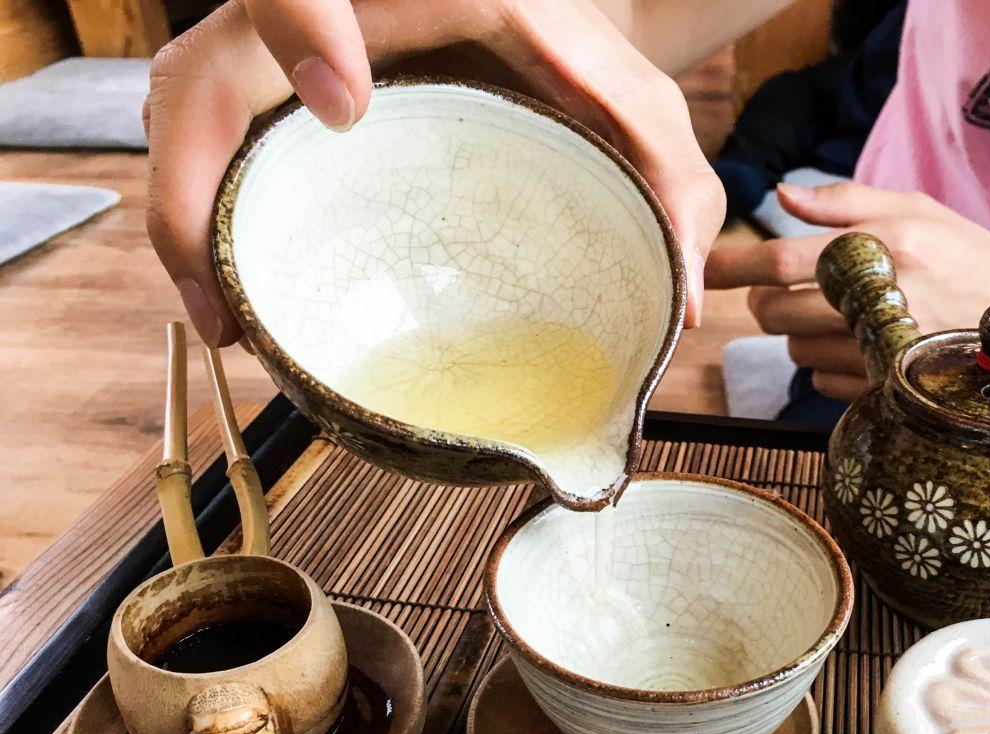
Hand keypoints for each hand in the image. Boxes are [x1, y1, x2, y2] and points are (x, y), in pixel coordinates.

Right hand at [145, 0, 724, 345]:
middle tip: (231, 301)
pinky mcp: (278, 106)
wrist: (534, 37)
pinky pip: (207, 151)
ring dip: (185, 220)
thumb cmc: (579, 65)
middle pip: (206, 71)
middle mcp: (330, 14)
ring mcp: (289, 60)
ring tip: (226, 322)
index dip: (304, 28)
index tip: (342, 104)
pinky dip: (201, 223)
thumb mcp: (635, 103)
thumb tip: (680, 295)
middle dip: (195, 177)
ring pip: (188, 115)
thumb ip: (669, 174)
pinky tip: (231, 305)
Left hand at [705, 182, 989, 401]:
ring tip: (845, 316)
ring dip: (801, 333)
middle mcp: (877, 302)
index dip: (732, 265)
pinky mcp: (881, 392)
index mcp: (881, 249)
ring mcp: (878, 353)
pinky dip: (828, 365)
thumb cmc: (971, 260)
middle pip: (774, 311)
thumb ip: (845, 200)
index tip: (704, 265)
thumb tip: (780, 197)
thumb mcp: (918, 211)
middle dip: (767, 301)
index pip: (779, 260)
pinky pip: (821, 382)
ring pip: (795, 348)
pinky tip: (864, 347)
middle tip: (785, 290)